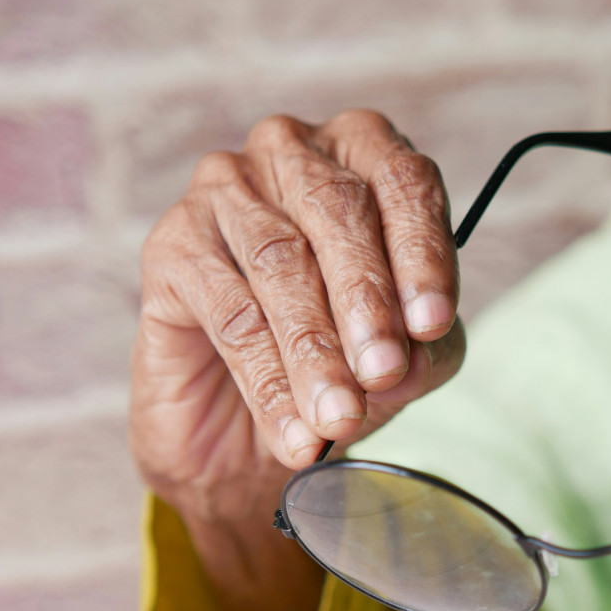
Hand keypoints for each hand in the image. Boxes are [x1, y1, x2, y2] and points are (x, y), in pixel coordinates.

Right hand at [128, 110, 465, 610]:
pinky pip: (225, 307)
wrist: (258, 447)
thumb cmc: (351, 385)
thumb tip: (431, 338)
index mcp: (366, 166)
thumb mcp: (413, 363)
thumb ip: (432, 339)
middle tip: (386, 379)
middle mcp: (293, 162)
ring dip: (317, 347)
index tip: (437, 330)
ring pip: (279, 263)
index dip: (424, 254)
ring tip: (341, 418)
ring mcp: (223, 197)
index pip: (406, 180)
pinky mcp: (173, 253)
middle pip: (338, 215)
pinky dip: (267, 370)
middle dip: (370, 304)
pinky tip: (295, 427)